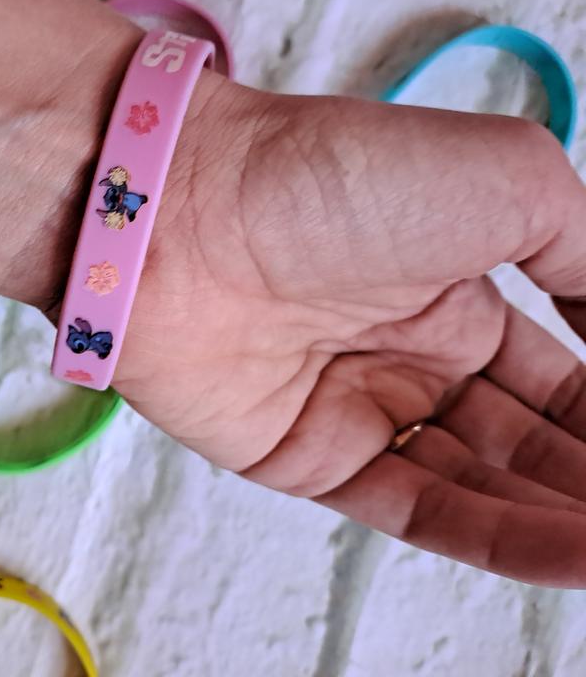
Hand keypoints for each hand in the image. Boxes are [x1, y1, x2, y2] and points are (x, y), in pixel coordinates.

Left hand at [114, 74, 585, 587]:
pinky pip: (419, 510)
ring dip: (564, 519)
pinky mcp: (306, 458)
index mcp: (455, 288)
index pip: (565, 376)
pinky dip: (503, 539)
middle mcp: (408, 353)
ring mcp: (357, 408)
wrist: (185, 210)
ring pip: (484, 485)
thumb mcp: (509, 179)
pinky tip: (578, 555)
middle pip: (528, 439)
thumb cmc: (333, 176)